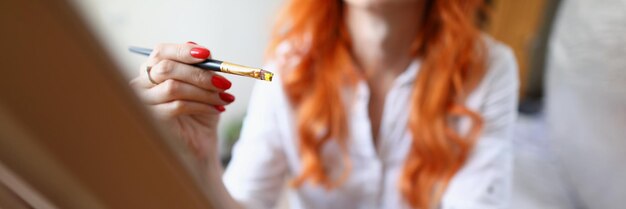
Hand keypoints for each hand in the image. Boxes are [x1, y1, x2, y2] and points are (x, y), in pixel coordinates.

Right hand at [130, 42, 234, 161]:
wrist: (201, 141)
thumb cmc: (200, 111)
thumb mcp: (205, 85)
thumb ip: (201, 66)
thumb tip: (199, 49)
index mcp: (154, 69)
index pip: (162, 51)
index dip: (183, 51)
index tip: (207, 54)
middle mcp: (143, 83)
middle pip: (166, 68)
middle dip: (199, 74)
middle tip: (223, 82)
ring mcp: (144, 102)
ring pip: (173, 88)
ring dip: (204, 92)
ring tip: (224, 98)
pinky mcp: (152, 119)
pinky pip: (177, 106)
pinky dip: (202, 106)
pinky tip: (217, 109)